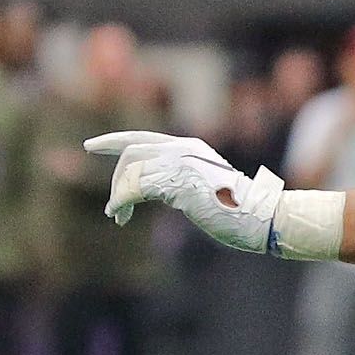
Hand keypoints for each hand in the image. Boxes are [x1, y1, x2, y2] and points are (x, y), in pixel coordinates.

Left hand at [85, 130, 283, 255]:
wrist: (263, 216)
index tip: (90, 146)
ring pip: (130, 170)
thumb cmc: (239, 212)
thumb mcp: (204, 190)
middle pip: (131, 152)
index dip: (113, 140)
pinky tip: (119, 215)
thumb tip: (155, 193)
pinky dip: (121, 200)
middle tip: (112, 208)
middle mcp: (183, 149)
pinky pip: (135, 186)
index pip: (143, 138)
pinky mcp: (178, 182)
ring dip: (117, 195)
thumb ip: (181, 184)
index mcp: (190, 148)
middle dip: (116, 179)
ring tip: (117, 216)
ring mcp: (181, 163)